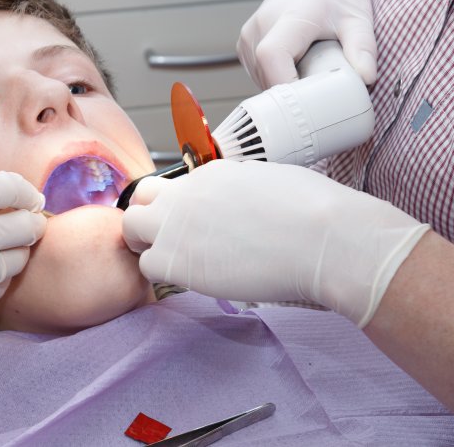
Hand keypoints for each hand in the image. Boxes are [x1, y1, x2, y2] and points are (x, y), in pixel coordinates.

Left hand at [122, 161, 428, 327]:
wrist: (322, 237)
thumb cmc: (315, 212)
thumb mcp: (272, 182)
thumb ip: (243, 190)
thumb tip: (242, 202)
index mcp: (212, 172)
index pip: (175, 187)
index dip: (178, 208)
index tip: (192, 226)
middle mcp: (186, 192)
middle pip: (140, 197)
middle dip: (148, 217)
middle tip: (167, 242)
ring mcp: (175, 223)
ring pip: (131, 228)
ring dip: (147, 245)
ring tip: (175, 264)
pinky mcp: (174, 258)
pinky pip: (146, 266)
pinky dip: (160, 275)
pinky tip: (187, 281)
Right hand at [237, 0, 376, 88]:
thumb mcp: (357, 16)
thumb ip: (363, 47)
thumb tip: (365, 80)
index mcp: (288, 17)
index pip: (272, 57)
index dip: (285, 85)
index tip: (307, 102)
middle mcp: (260, 26)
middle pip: (266, 76)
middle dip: (292, 94)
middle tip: (320, 96)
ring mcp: (248, 35)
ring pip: (260, 79)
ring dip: (284, 87)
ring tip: (310, 75)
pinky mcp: (245, 44)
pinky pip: (257, 74)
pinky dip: (276, 79)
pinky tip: (296, 70)